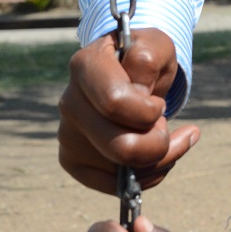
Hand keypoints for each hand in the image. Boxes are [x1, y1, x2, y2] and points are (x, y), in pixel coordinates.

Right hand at [58, 29, 199, 191]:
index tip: (158, 102)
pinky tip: (156, 155)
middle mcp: (69, 102)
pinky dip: (147, 176)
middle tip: (163, 123)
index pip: (116, 103)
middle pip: (120, 147)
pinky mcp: (72, 160)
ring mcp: (68, 135)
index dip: (149, 110)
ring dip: (158, 158)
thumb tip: (138, 96)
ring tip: (161, 135)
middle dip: (158, 141)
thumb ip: (147, 60)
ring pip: (120, 172)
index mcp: (85, 66)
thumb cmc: (144, 59)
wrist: (128, 73)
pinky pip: (114, 186)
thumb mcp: (155, 45)